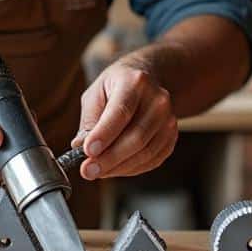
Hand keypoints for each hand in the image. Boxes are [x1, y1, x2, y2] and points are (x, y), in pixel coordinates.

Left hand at [70, 59, 177, 180]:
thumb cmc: (115, 87)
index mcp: (135, 82)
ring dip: (118, 167)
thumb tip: (80, 147)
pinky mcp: (171, 136)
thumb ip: (89, 121)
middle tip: (88, 170)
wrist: (145, 79)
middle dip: (109, 158)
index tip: (88, 152)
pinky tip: (114, 168)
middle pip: (136, 137)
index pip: (121, 112)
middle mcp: (157, 100)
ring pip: (145, 152)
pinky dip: (131, 169)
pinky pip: (152, 160)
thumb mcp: (95, 94)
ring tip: (97, 171)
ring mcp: (168, 119)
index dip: (104, 135)